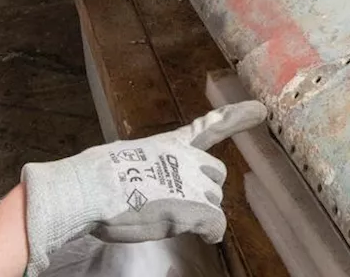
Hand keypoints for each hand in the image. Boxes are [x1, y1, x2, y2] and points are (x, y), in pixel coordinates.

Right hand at [20, 100, 266, 274]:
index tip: (260, 111)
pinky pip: (216, 224)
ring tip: (165, 215)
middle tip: (176, 201)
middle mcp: (187, 158)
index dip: (237, 118)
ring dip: (199, 211)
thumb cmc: (97, 179)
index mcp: (170, 144)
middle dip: (204, 189)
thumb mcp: (127, 159)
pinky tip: (204, 237)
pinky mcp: (193, 208)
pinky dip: (211, 232)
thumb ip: (151, 166)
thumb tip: (150, 184)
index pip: (210, 127)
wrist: (89, 191)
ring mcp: (192, 182)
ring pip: (214, 201)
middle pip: (216, 174)